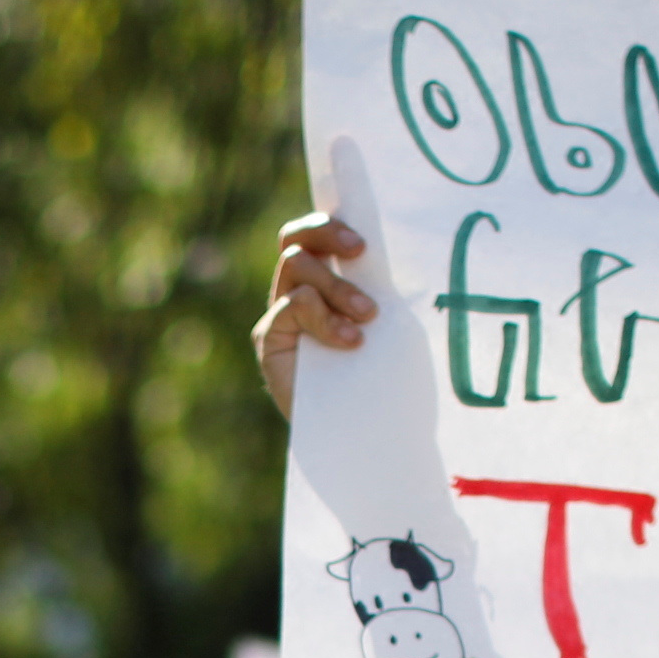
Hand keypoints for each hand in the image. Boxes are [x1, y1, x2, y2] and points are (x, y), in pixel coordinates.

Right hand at [254, 213, 373, 421]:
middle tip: (360, 251)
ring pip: (296, 267)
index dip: (329, 223)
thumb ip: (374, 285)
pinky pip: (292, 304)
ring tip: (366, 318)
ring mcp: (281, 317)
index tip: (364, 242)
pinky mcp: (269, 339)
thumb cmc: (386, 380)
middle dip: (327, 234)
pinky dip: (324, 316)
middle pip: (294, 238)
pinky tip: (349, 341)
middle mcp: (297, 294)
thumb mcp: (389, 323)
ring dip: (337, 286)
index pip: (314, 236)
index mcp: (326, 284)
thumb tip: (380, 248)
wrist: (367, 434)